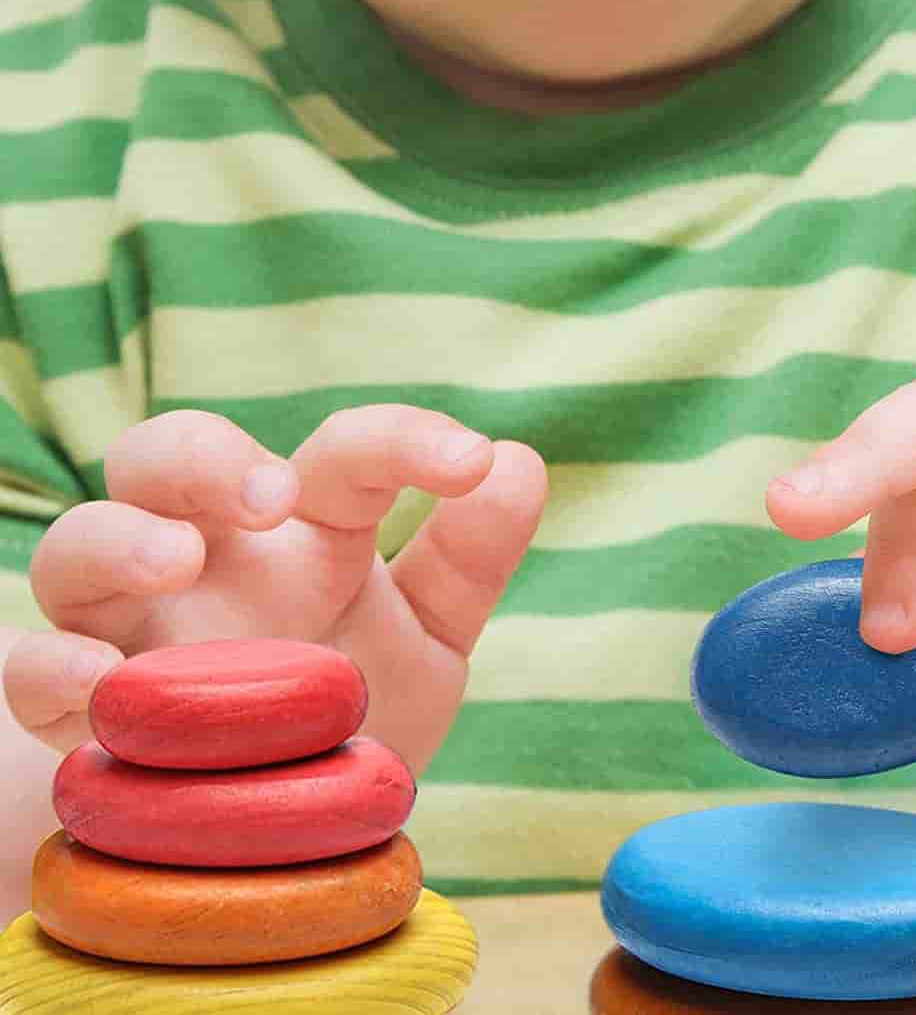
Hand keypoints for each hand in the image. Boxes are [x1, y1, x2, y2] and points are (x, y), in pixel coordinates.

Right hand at [3, 406, 545, 771]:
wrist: (270, 824)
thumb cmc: (348, 700)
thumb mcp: (426, 635)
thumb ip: (469, 557)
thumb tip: (519, 462)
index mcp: (309, 529)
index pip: (345, 454)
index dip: (407, 440)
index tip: (474, 460)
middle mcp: (214, 557)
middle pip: (170, 455)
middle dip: (208, 456)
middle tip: (271, 497)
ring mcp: (135, 626)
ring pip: (81, 542)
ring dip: (119, 537)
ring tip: (176, 557)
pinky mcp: (82, 706)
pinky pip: (33, 666)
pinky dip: (53, 667)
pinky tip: (100, 687)